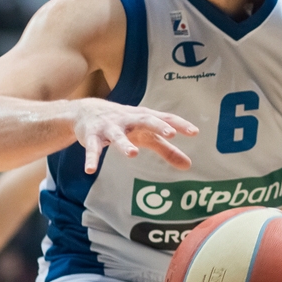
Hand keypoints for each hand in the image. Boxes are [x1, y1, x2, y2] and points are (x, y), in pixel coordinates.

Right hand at [72, 98, 198, 172]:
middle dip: (157, 126)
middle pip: (145, 120)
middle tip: (170, 134)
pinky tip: (90, 170)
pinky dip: (91, 158)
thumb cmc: (124, 124)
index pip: (165, 118)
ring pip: (117, 135)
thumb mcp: (146, 135)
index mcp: (144, 117)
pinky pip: (93, 148)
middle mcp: (128, 119)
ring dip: (124, 144)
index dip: (180, 124)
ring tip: (133, 154)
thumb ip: (167, 150)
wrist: (86, 111)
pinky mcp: (92, 136)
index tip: (195, 132)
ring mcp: (109, 127)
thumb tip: (189, 166)